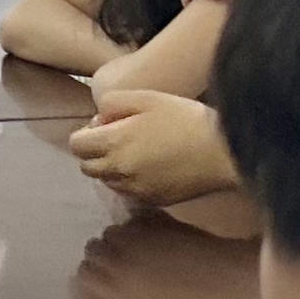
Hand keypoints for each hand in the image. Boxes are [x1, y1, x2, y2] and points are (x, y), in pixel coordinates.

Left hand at [69, 88, 237, 206]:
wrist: (223, 152)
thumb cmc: (185, 118)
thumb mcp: (146, 97)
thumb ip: (113, 104)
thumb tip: (98, 119)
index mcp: (113, 144)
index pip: (76, 145)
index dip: (86, 133)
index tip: (107, 124)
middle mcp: (119, 172)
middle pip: (87, 167)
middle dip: (95, 152)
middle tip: (120, 137)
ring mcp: (136, 190)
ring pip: (107, 181)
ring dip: (112, 167)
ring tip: (138, 151)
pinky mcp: (153, 201)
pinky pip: (129, 192)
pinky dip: (131, 180)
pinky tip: (153, 166)